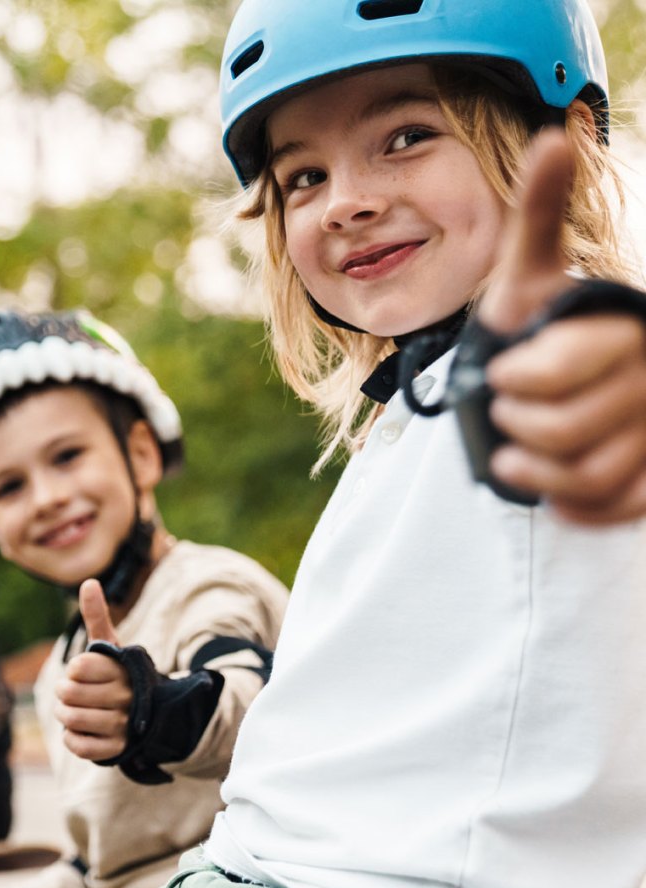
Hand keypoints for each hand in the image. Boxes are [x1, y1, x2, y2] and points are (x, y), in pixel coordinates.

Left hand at [54, 579, 132, 760]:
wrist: (150, 714)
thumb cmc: (119, 674)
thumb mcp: (111, 646)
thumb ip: (96, 616)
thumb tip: (89, 582)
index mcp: (122, 669)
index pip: (79, 666)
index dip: (74, 669)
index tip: (83, 671)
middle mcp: (125, 696)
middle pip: (70, 693)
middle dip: (63, 693)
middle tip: (72, 693)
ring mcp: (122, 725)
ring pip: (72, 719)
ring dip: (65, 715)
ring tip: (73, 710)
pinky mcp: (117, 749)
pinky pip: (79, 746)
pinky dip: (72, 738)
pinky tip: (81, 730)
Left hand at [478, 128, 645, 523]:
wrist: (552, 381)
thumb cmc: (537, 323)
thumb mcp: (529, 271)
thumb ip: (539, 212)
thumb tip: (552, 135)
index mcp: (626, 327)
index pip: (556, 374)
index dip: (513, 382)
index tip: (503, 376)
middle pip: (562, 429)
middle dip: (515, 425)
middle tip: (506, 414)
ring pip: (589, 475)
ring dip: (535, 475)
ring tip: (516, 457)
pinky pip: (618, 509)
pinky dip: (576, 509)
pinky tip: (555, 491)